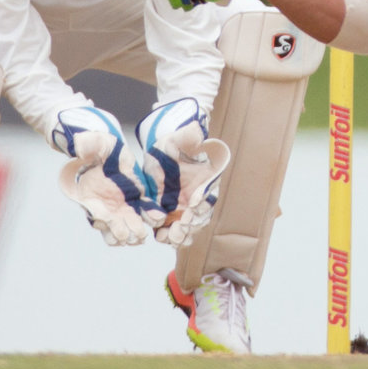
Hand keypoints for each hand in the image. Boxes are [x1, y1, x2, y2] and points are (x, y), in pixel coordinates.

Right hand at [52, 107, 162, 245]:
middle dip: (123, 234)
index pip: (98, 216)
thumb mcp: (96, 143)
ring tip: (142, 235)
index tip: (114, 221)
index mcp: (92, 197)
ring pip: (126, 231)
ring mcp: (120, 208)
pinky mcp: (135, 203)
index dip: (106, 222)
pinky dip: (150, 218)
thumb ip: (88, 145)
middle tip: (134, 235)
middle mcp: (105, 208)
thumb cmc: (100, 147)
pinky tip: (158, 218)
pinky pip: (143, 216)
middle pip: (113, 230)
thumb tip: (78, 145)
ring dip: (134, 234)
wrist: (112, 150)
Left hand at [135, 98, 231, 246]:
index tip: (194, 205)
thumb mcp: (179, 138)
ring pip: (188, 229)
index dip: (203, 201)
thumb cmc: (174, 146)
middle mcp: (197, 198)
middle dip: (192, 224)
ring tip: (171, 237)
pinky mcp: (169, 215)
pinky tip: (162, 237)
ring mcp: (184, 209)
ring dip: (181, 235)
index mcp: (205, 181)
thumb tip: (198, 131)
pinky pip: (173, 231)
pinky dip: (169, 237)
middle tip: (182, 226)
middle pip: (200, 217)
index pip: (208, 193)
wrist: (159, 156)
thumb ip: (189, 136)